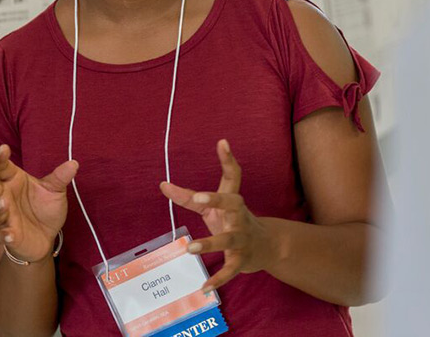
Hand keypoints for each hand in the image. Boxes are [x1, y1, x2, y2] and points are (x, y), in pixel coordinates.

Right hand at [0, 144, 78, 262]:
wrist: (46, 237)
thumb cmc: (44, 209)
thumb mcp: (54, 190)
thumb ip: (60, 177)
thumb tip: (74, 163)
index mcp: (13, 180)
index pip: (1, 166)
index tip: (4, 148)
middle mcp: (4, 197)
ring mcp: (4, 217)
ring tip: (3, 203)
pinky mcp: (9, 236)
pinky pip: (3, 236)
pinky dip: (4, 235)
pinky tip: (9, 234)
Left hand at [160, 140, 274, 291]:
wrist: (268, 247)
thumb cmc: (234, 222)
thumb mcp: (212, 208)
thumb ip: (188, 197)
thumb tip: (162, 184)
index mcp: (233, 200)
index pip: (233, 176)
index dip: (228, 159)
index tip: (222, 142)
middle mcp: (240, 216)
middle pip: (233, 203)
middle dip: (217, 199)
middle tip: (198, 197)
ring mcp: (242, 238)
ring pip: (229, 239)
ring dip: (210, 243)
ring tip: (190, 248)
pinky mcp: (242, 260)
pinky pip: (231, 270)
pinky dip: (218, 279)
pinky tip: (204, 287)